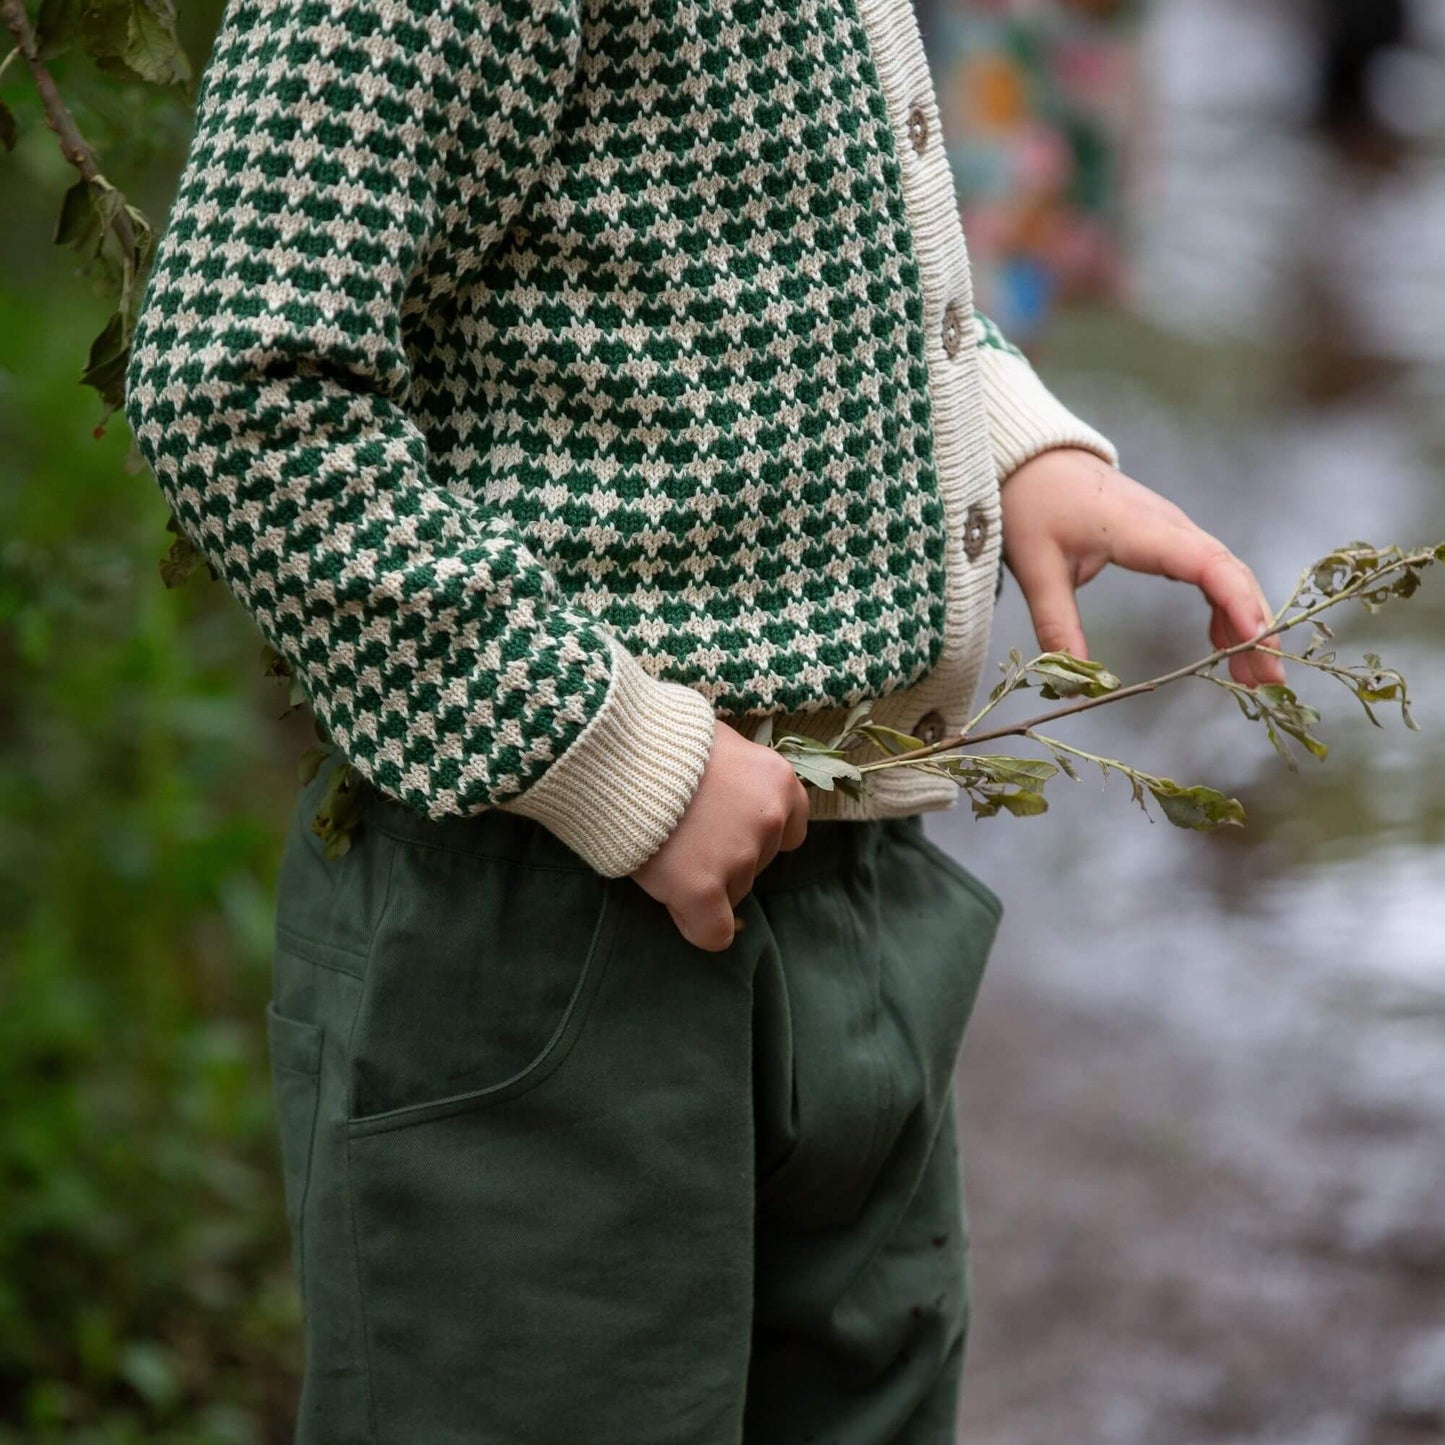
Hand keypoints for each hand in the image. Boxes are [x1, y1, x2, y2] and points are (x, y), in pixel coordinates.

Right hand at [630, 720, 810, 951]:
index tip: (723, 824)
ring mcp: (738, 857)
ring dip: (706, 881)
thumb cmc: (663, 740)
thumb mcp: (718, 741)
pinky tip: (680, 905)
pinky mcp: (702, 889)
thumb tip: (734, 789)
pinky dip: (699, 926)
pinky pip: (714, 932)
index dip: (752, 832)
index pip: (791, 831)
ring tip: (668, 848)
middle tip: (684, 832)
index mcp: (778, 781)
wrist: (617, 754)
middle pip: (758, 864)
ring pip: (733, 893)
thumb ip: (739, 772)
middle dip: (726, 856)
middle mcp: (769, 820)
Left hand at [1000, 448, 1286, 688]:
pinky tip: (1224, 643)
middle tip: (1269, 680)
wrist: (1031, 461)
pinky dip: (1222, 607)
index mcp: (1142, 530)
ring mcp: (1172, 530)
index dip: (1237, 601)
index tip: (1256, 640)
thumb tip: (1077, 685)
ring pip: (1226, 575)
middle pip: (1230, 574)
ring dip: (1245, 621)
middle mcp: (1171, 526)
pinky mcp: (1166, 536)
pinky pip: (1208, 572)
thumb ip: (1057, 627)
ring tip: (1254, 675)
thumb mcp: (1037, 570)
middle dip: (1255, 626)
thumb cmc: (1033, 505)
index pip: (1207, 564)